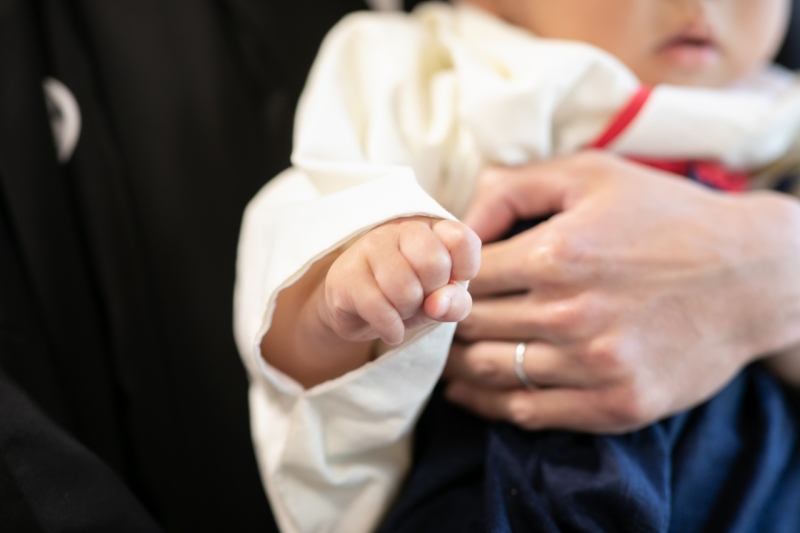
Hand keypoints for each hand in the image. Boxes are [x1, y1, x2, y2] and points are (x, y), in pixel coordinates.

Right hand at [319, 217, 479, 344]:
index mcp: (430, 228)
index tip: (448, 283)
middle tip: (419, 298)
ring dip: (408, 311)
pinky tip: (390, 328)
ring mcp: (369, 247)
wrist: (356, 312)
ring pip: (405, 288)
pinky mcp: (346, 275)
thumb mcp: (442, 301)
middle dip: (432, 294)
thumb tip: (439, 304)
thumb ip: (456, 302)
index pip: (461, 239)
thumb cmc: (407, 297)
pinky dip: (391, 327)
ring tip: (400, 310)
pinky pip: (379, 307)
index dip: (464, 269)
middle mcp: (399, 229)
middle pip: (434, 264)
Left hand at [443, 152, 799, 432]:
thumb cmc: (666, 216)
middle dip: (445, 320)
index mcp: (557, 255)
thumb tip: (457, 223)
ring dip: (457, 364)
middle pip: (470, 325)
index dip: (444, 280)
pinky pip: (529, 412)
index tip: (440, 283)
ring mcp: (596, 365)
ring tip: (446, 354)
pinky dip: (491, 403)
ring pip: (490, 371)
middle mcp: (571, 314)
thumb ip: (514, 188)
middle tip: (432, 320)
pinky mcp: (618, 404)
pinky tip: (473, 391)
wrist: (753, 275)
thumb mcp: (591, 175)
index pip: (465, 277)